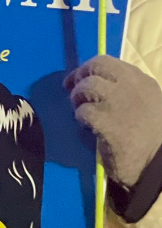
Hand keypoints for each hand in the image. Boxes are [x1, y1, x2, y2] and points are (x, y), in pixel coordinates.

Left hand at [65, 55, 161, 187]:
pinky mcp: (108, 122)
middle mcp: (132, 87)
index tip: (78, 79)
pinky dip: (80, 117)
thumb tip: (94, 81)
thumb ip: (126, 91)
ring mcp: (119, 103)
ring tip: (81, 111)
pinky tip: (87, 127)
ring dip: (78, 98)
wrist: (160, 166)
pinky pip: (84, 111)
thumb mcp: (147, 105)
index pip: (108, 62)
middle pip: (96, 66)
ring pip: (87, 86)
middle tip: (75, 92)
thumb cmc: (152, 137)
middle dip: (80, 76)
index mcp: (143, 82)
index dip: (88, 69)